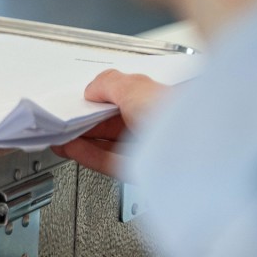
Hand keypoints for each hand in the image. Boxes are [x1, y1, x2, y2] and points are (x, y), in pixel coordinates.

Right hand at [51, 69, 166, 177]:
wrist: (195, 153)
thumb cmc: (175, 115)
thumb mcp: (136, 87)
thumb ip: (109, 84)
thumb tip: (91, 90)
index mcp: (160, 101)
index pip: (124, 98)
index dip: (100, 99)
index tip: (80, 100)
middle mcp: (155, 126)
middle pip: (113, 123)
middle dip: (87, 121)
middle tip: (65, 119)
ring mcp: (147, 150)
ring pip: (108, 143)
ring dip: (82, 139)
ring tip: (61, 134)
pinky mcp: (139, 172)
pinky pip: (107, 160)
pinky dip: (87, 154)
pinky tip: (70, 147)